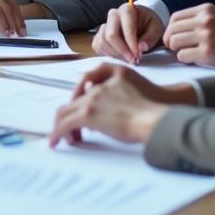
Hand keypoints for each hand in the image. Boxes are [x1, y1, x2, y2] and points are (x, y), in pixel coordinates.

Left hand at [48, 63, 172, 147]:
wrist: (158, 115)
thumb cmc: (154, 108)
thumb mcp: (136, 89)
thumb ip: (117, 95)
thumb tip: (98, 119)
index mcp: (112, 72)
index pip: (86, 83)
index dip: (80, 99)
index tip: (78, 111)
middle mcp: (98, 85)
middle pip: (73, 99)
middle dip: (68, 116)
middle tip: (69, 130)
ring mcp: (92, 99)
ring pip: (65, 111)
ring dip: (61, 125)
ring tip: (63, 138)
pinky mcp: (88, 114)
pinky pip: (64, 124)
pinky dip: (57, 133)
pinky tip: (56, 141)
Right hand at [93, 4, 163, 63]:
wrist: (142, 22)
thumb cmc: (149, 24)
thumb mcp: (156, 28)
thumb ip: (150, 38)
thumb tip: (141, 48)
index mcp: (127, 9)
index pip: (125, 27)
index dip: (131, 43)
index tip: (137, 55)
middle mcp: (113, 15)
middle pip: (110, 35)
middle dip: (122, 51)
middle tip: (133, 61)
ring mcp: (105, 24)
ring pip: (102, 41)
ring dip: (115, 54)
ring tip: (128, 59)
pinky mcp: (100, 34)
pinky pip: (98, 46)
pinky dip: (107, 54)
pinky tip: (119, 57)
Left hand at [162, 3, 214, 68]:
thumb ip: (196, 19)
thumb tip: (172, 29)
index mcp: (205, 10)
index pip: (175, 18)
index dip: (170, 30)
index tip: (174, 38)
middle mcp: (204, 20)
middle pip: (172, 30)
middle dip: (170, 41)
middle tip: (176, 48)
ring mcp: (206, 36)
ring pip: (174, 42)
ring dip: (176, 50)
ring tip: (186, 53)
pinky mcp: (208, 52)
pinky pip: (182, 56)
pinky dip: (184, 59)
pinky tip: (194, 59)